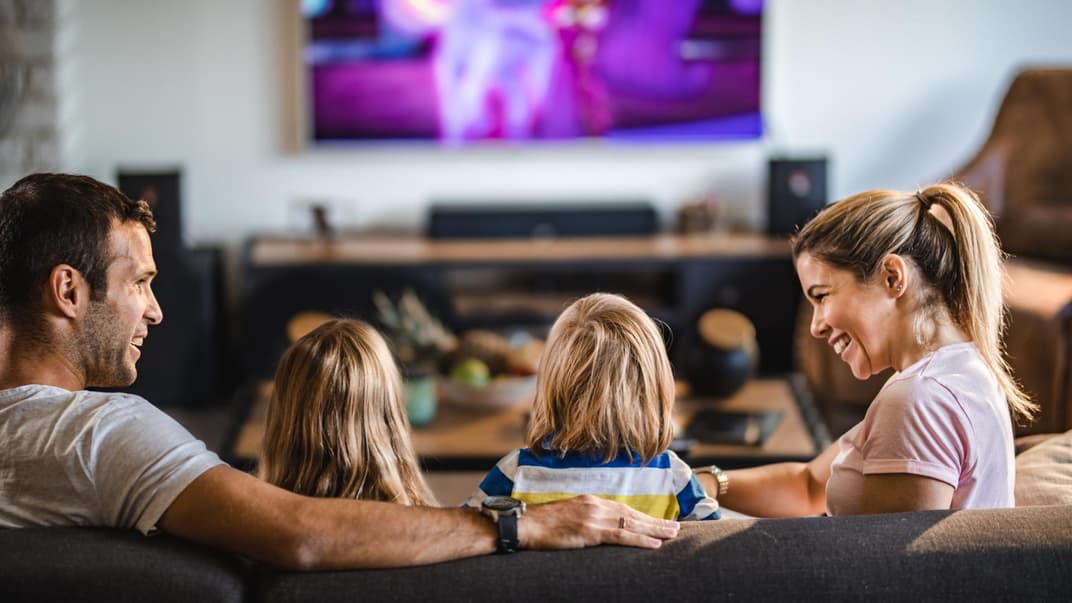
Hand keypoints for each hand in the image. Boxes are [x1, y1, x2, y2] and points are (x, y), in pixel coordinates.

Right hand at [518, 495, 678, 549]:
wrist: (526, 525)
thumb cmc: (543, 524)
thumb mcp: (569, 516)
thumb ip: (586, 518)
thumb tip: (600, 528)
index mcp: (591, 501)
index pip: (623, 508)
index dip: (643, 516)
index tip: (658, 521)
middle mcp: (596, 506)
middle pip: (632, 514)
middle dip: (655, 522)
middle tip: (675, 527)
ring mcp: (594, 517)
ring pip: (631, 523)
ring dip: (654, 530)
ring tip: (672, 534)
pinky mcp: (590, 531)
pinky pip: (620, 536)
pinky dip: (639, 540)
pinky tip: (654, 544)